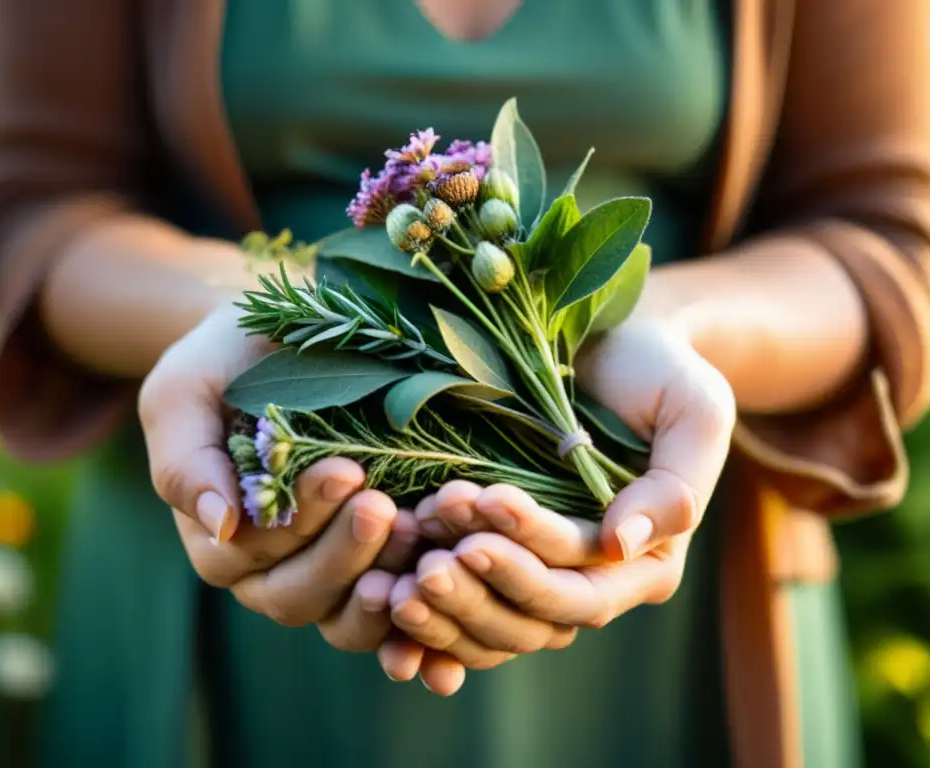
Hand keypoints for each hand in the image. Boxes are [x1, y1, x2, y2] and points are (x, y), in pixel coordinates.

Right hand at [138, 303, 419, 650]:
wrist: (287, 345)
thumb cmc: (228, 361)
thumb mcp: (186, 392)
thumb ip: (185, 458)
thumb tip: (220, 522)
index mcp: (218, 537)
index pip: (248, 553)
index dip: (297, 521)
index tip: (343, 471)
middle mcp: (267, 570)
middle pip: (296, 595)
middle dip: (342, 555)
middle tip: (382, 506)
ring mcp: (325, 577)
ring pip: (344, 618)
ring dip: (380, 585)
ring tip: (414, 530)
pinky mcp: (377, 572)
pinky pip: (391, 616)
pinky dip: (414, 615)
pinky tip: (439, 582)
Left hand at [385, 319, 735, 673]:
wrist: (606, 345)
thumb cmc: (656, 370)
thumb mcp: (693, 410)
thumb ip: (677, 483)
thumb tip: (623, 544)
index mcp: (646, 561)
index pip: (583, 589)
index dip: (532, 564)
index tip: (484, 507)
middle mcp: (592, 579)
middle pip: (530, 618)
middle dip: (476, 591)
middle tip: (425, 563)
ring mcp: (538, 569)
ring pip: (489, 621)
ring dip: (441, 603)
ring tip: (395, 561)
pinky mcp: (496, 554)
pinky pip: (459, 602)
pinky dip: (422, 607)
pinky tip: (382, 583)